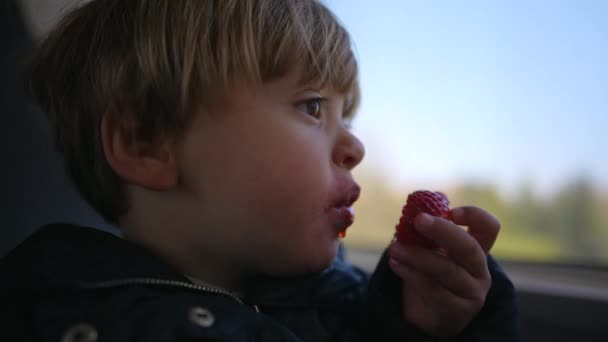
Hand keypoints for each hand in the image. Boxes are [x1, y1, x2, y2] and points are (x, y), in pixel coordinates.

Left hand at [388, 206, 499, 337]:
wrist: (426, 316)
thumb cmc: (429, 275)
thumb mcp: (430, 250)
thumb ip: (427, 230)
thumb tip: (416, 204)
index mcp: (476, 249)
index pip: (488, 227)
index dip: (474, 215)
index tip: (450, 211)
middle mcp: (479, 269)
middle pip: (469, 247)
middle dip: (442, 231)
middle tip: (418, 220)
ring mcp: (472, 291)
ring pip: (447, 269)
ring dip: (417, 255)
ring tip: (394, 247)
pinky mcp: (457, 310)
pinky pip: (433, 289)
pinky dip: (411, 274)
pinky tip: (396, 264)